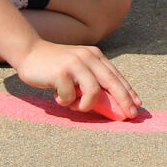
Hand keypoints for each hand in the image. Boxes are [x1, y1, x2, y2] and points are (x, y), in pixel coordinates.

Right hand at [16, 41, 139, 118]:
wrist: (29, 52)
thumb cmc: (55, 65)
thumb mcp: (78, 68)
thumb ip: (91, 78)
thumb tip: (109, 102)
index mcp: (95, 56)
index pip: (116, 75)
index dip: (128, 90)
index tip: (137, 104)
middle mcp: (88, 57)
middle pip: (112, 81)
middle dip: (124, 100)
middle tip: (130, 114)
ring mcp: (75, 63)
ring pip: (93, 90)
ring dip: (87, 104)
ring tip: (75, 106)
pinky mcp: (61, 72)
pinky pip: (71, 95)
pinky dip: (66, 101)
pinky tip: (57, 97)